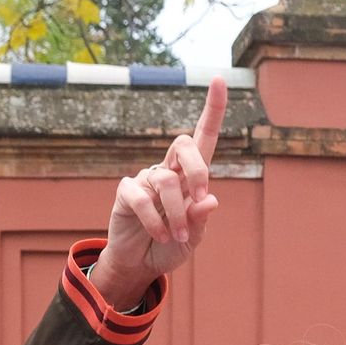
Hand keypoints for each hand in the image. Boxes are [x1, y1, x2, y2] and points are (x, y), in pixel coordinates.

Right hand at [91, 78, 227, 312]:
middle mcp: (168, 170)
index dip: (212, 110)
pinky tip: (160, 236)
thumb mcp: (192, 238)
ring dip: (178, 213)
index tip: (219, 79)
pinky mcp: (126, 192)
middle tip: (201, 200)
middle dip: (198, 171)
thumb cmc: (170, 246)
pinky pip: (143, 199)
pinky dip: (155, 221)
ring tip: (177, 236)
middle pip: (184, 145)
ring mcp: (146, 179)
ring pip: (167, 181)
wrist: (141, 265)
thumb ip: (200, 220)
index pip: (203, 138)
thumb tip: (210, 200)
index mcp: (190, 177)